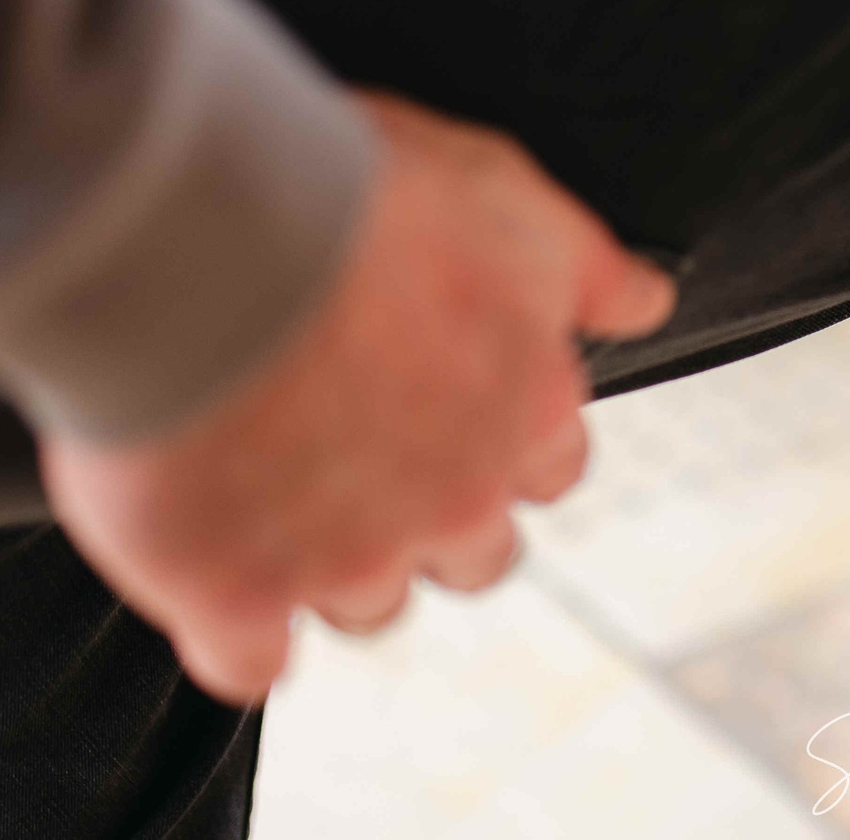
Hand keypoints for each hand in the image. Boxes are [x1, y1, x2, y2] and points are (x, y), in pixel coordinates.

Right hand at [40, 91, 674, 704]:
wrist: (204, 225)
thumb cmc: (345, 188)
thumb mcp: (500, 188)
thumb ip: (583, 264)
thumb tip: (645, 302)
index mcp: (530, 405)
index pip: (553, 467)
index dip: (500, 439)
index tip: (445, 404)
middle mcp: (459, 496)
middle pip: (475, 554)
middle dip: (428, 514)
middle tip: (352, 442)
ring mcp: (350, 556)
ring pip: (368, 606)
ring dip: (328, 563)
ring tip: (263, 482)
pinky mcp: (236, 596)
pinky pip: (250, 661)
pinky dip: (231, 622)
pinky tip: (206, 559)